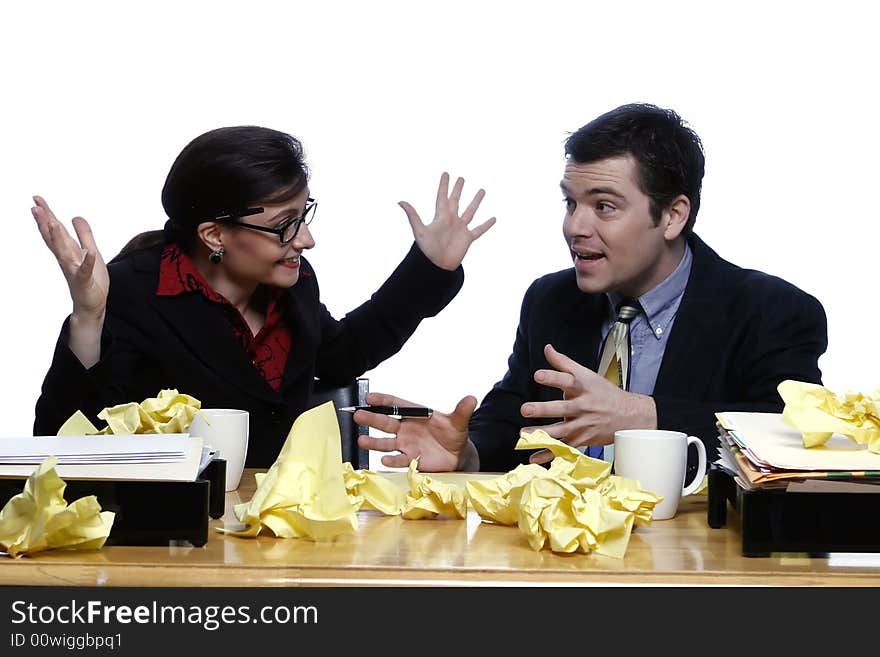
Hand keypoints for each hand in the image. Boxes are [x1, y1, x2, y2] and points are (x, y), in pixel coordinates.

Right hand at [31, 195, 108, 322]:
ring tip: (54, 223)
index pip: (54, 230)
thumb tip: (75, 216)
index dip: (46, 215)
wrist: (91, 305)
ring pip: (64, 252)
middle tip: (35, 207)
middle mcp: (66, 259)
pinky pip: (85, 271)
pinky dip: (87, 262)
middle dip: (45, 223)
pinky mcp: (84, 281)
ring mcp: (74, 270)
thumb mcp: (90, 251)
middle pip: (54, 238)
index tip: (36, 200)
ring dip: (58, 238)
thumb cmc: (90, 279)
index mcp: (68, 251)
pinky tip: (89, 252)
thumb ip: (84, 235)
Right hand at [355, 392, 476, 470]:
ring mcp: (406, 444)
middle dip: (372, 419)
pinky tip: (384, 460)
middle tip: (358, 415)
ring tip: (362, 440)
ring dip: (374, 442)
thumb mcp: (459, 421)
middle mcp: (406, 428)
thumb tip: (472, 398)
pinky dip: (391, 461)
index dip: (382, 400)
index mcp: (415, 414)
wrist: (457, 455)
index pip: (396, 405)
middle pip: (386, 422)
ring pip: (386, 443)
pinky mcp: (410, 459)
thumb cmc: (453, 434)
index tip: (369, 397)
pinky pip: (398, 460)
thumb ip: (462, 410)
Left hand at [400, 172, 495, 270]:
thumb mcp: (420, 231)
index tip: (446, 174)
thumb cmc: (427, 250)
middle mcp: (451, 220)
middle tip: (461, 178)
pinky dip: (486, 224)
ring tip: (481, 190)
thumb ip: (413, 215)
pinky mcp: (467, 238)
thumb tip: (400, 201)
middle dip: (458, 190)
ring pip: (470, 211)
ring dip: (476, 201)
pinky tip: (493, 218)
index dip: (444, 185)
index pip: (442, 197)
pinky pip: (479, 229)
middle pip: (456, 201)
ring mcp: (460, 229)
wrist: (437, 266)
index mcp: (441, 217)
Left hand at [521, 344, 656, 463]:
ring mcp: (582, 424)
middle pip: (562, 407)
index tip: (538, 375)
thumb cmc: (604, 393)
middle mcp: (582, 406)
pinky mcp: (582, 439)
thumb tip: (547, 348)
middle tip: (525, 409)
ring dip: (542, 433)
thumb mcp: (586, 374)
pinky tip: (533, 457)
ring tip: (524, 434)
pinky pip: (563, 448)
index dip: (552, 377)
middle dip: (543, 409)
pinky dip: (549, 454)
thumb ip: (563, 362)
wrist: (630, 416)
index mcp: (583, 387)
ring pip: (561, 430)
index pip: (567, 380)